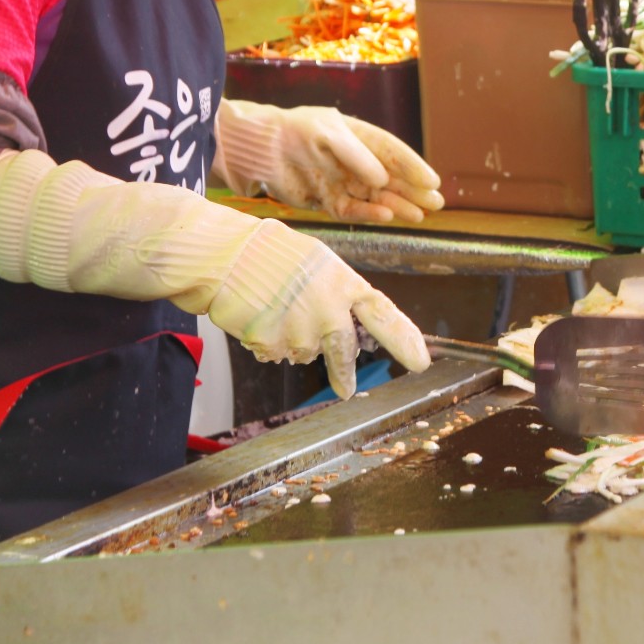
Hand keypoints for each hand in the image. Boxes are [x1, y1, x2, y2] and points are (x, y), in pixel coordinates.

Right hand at [206, 219, 430, 397]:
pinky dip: (267, 342)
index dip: (404, 339)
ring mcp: (301, 329)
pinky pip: (275, 354)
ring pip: (305, 352)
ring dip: (292, 340)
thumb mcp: (316, 263)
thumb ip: (337, 294)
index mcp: (343, 283)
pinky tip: (257, 316)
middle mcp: (328, 309)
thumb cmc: (268, 253)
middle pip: (344, 351)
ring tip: (273, 308)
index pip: (383, 314)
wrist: (223, 255)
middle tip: (347, 389)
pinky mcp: (274, 344)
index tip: (420, 361)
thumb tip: (351, 326)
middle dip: (343, 372)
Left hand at [213, 101, 443, 224]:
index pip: (392, 152)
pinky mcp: (327, 200)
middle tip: (437, 202)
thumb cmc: (293, 132)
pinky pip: (353, 210)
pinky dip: (369, 215)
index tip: (432, 180)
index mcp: (359, 136)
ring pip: (376, 197)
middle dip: (413, 190)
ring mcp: (342, 181)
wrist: (259, 149)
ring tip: (420, 215)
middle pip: (390, 178)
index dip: (413, 166)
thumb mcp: (326, 134)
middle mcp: (354, 161)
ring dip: (398, 205)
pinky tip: (387, 217)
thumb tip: (382, 180)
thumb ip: (355, 155)